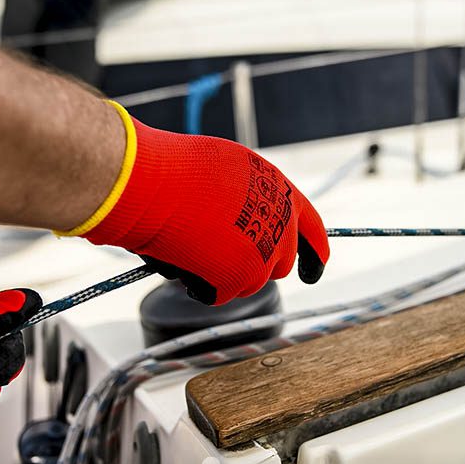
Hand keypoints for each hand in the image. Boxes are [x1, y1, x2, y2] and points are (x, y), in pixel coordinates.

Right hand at [58, 102, 330, 304]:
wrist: (151, 181)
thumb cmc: (175, 169)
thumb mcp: (228, 171)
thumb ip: (247, 198)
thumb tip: (244, 221)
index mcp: (281, 191)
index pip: (311, 228)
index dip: (313, 253)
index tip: (313, 271)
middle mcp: (281, 222)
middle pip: (279, 264)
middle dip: (255, 266)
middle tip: (221, 258)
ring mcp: (263, 252)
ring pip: (248, 283)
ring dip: (222, 274)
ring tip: (191, 246)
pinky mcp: (241, 277)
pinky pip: (220, 294)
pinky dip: (200, 285)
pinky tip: (181, 260)